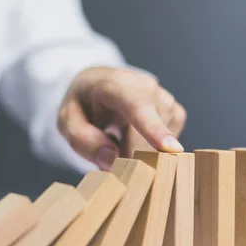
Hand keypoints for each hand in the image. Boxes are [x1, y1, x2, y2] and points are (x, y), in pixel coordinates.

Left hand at [58, 66, 186, 169]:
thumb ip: (83, 140)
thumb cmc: (83, 104)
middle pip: (146, 139)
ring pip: (158, 147)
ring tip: (118, 139)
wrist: (100, 86)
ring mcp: (166, 100)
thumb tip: (112, 160)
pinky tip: (134, 138)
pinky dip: (150, 150)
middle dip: (128, 159)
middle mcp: (147, 88)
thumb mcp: (68, 121)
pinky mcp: (177, 114)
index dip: (153, 128)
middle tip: (108, 161)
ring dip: (137, 154)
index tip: (168, 148)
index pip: (137, 105)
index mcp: (115, 84)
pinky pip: (167, 147)